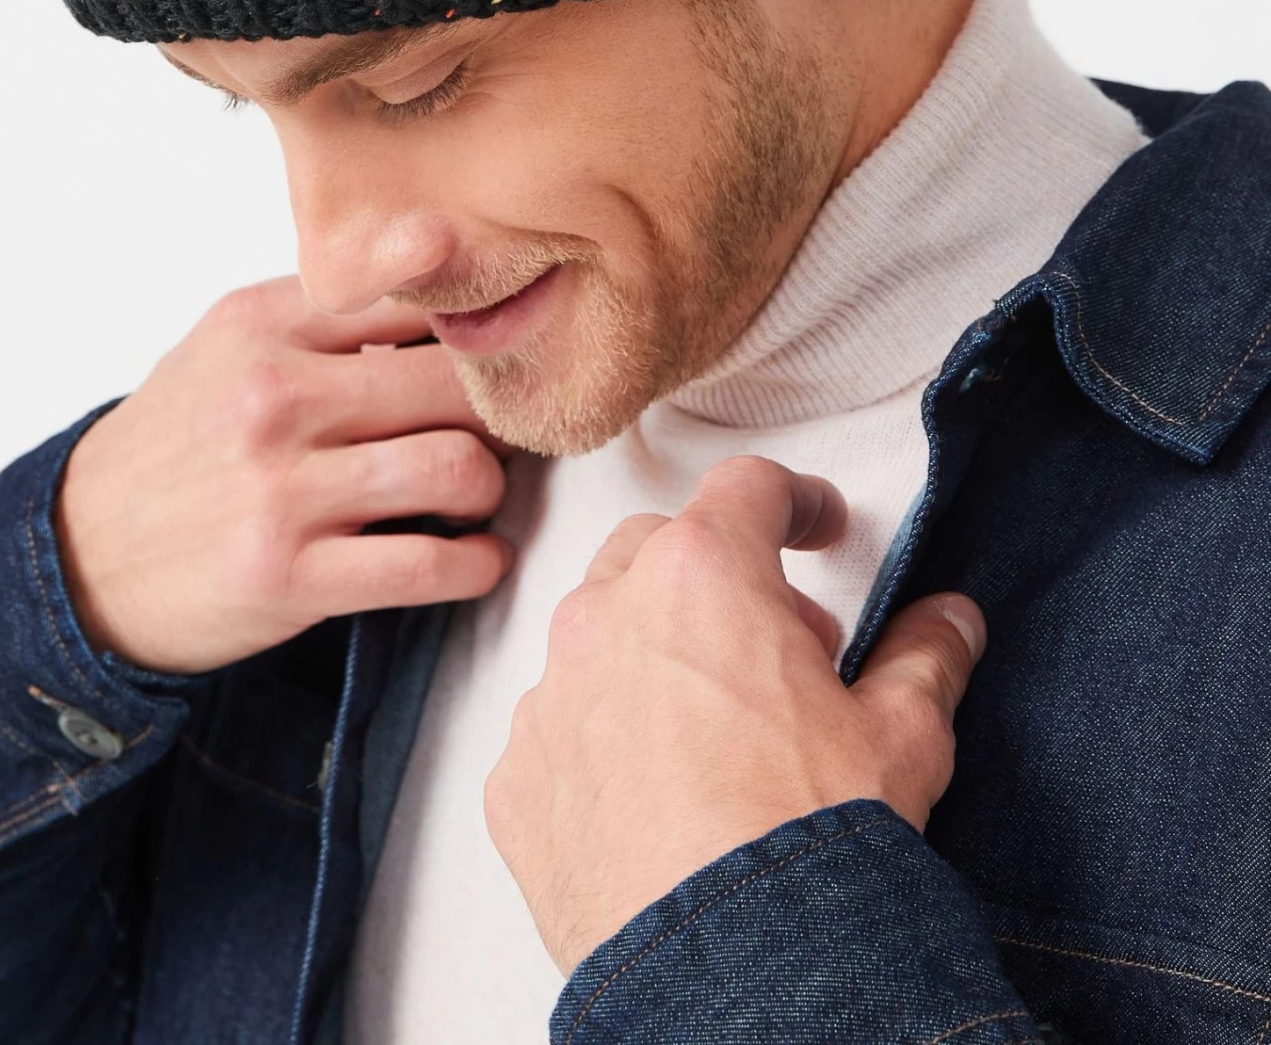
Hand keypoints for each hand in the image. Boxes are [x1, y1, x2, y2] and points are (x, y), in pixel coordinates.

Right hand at [54, 274, 512, 672]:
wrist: (80, 554)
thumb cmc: (182, 442)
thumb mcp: (231, 345)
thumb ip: (329, 311)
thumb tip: (450, 278)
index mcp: (263, 323)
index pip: (413, 294)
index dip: (481, 321)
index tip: (510, 343)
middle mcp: (273, 396)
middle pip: (456, 382)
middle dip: (502, 409)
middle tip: (511, 427)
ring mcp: (280, 489)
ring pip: (456, 468)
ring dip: (489, 488)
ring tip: (476, 492)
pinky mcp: (288, 577)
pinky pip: (427, 565)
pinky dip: (474, 564)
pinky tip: (473, 556)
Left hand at [484, 454, 984, 974]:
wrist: (737, 975)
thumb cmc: (814, 839)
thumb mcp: (902, 735)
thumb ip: (924, 656)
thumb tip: (950, 621)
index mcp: (702, 575)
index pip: (747, 489)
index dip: (794, 501)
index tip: (819, 528)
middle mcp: (606, 615)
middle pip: (659, 551)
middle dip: (718, 582)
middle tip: (782, 652)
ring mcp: (549, 699)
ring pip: (598, 640)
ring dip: (653, 662)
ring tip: (718, 738)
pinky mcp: (514, 782)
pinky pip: (559, 732)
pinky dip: (602, 746)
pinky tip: (658, 802)